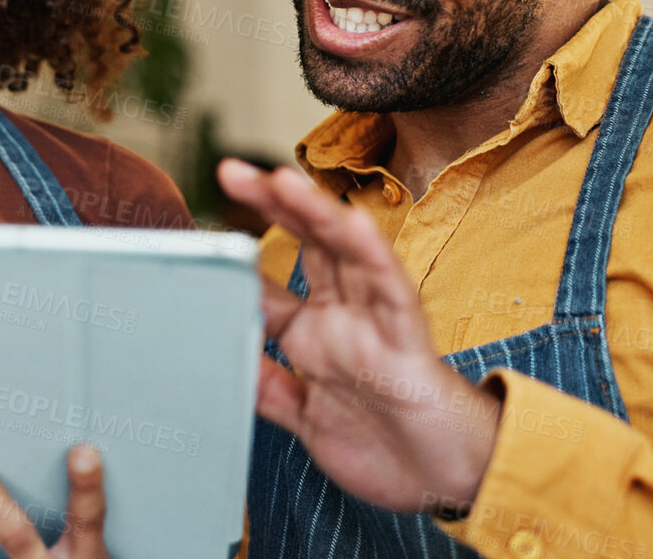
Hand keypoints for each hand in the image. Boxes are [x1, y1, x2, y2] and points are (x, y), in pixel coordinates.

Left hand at [218, 159, 501, 512]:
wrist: (450, 483)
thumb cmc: (388, 449)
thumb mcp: (308, 422)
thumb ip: (270, 390)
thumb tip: (226, 361)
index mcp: (316, 338)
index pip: (271, 284)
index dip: (237, 258)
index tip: (201, 230)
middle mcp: (344, 320)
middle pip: (306, 247)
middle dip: (272, 206)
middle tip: (231, 170)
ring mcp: (375, 325)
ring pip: (345, 254)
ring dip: (316, 213)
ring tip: (282, 180)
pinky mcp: (407, 343)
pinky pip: (392, 290)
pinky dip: (374, 255)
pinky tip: (355, 222)